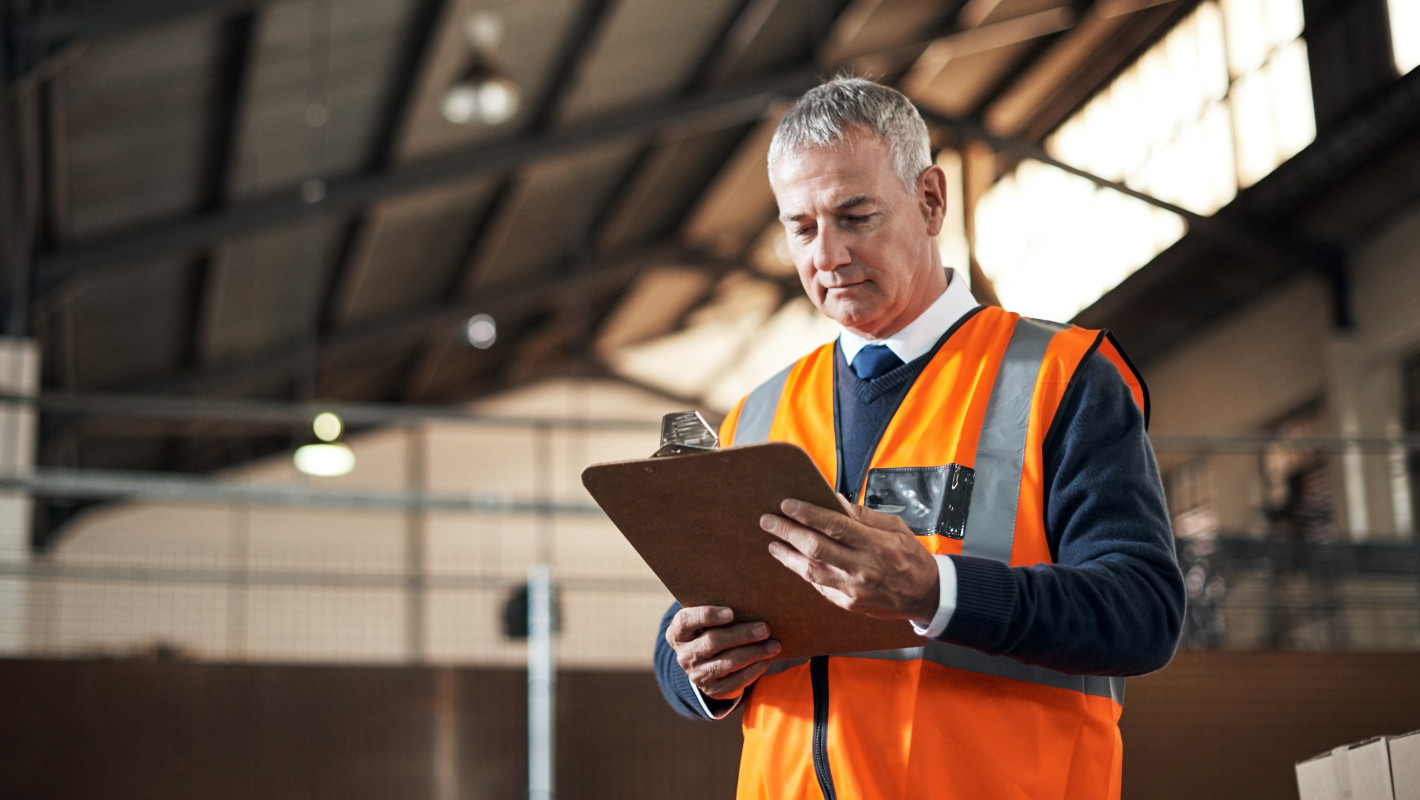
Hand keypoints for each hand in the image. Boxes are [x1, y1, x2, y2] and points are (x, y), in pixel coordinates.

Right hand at [665, 605, 780, 699]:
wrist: (706, 662)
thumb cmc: (711, 629)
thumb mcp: (707, 620)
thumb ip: (720, 611)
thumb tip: (752, 602)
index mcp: (677, 632)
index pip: (686, 621)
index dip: (707, 616)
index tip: (731, 612)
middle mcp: (684, 655)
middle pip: (713, 642)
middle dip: (742, 635)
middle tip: (765, 629)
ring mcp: (697, 675)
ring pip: (727, 662)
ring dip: (754, 653)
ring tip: (774, 645)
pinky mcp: (712, 690)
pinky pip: (735, 681)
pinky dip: (754, 670)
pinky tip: (767, 660)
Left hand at [762, 497, 938, 622]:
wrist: (925, 595)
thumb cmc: (910, 557)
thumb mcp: (895, 527)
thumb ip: (863, 516)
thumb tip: (834, 501)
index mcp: (875, 544)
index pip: (834, 525)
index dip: (807, 514)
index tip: (787, 504)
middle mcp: (862, 568)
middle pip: (815, 548)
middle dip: (787, 532)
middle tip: (768, 521)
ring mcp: (853, 589)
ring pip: (811, 570)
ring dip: (788, 555)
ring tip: (774, 543)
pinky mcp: (848, 603)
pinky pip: (818, 586)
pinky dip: (803, 572)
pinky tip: (793, 561)